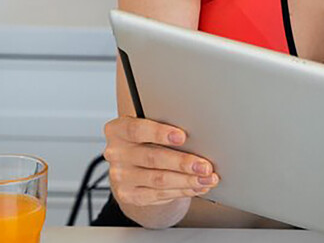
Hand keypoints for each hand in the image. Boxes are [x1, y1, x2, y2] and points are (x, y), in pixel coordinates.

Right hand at [103, 116, 218, 206]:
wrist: (135, 168)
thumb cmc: (149, 141)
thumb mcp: (152, 130)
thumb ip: (166, 129)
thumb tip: (198, 136)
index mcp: (118, 129)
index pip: (137, 130)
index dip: (160, 133)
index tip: (183, 136)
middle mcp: (115, 153)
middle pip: (152, 157)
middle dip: (183, 162)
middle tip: (205, 165)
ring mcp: (120, 176)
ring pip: (159, 179)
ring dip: (188, 180)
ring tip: (208, 178)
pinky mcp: (128, 195)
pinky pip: (159, 194)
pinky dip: (183, 190)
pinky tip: (198, 187)